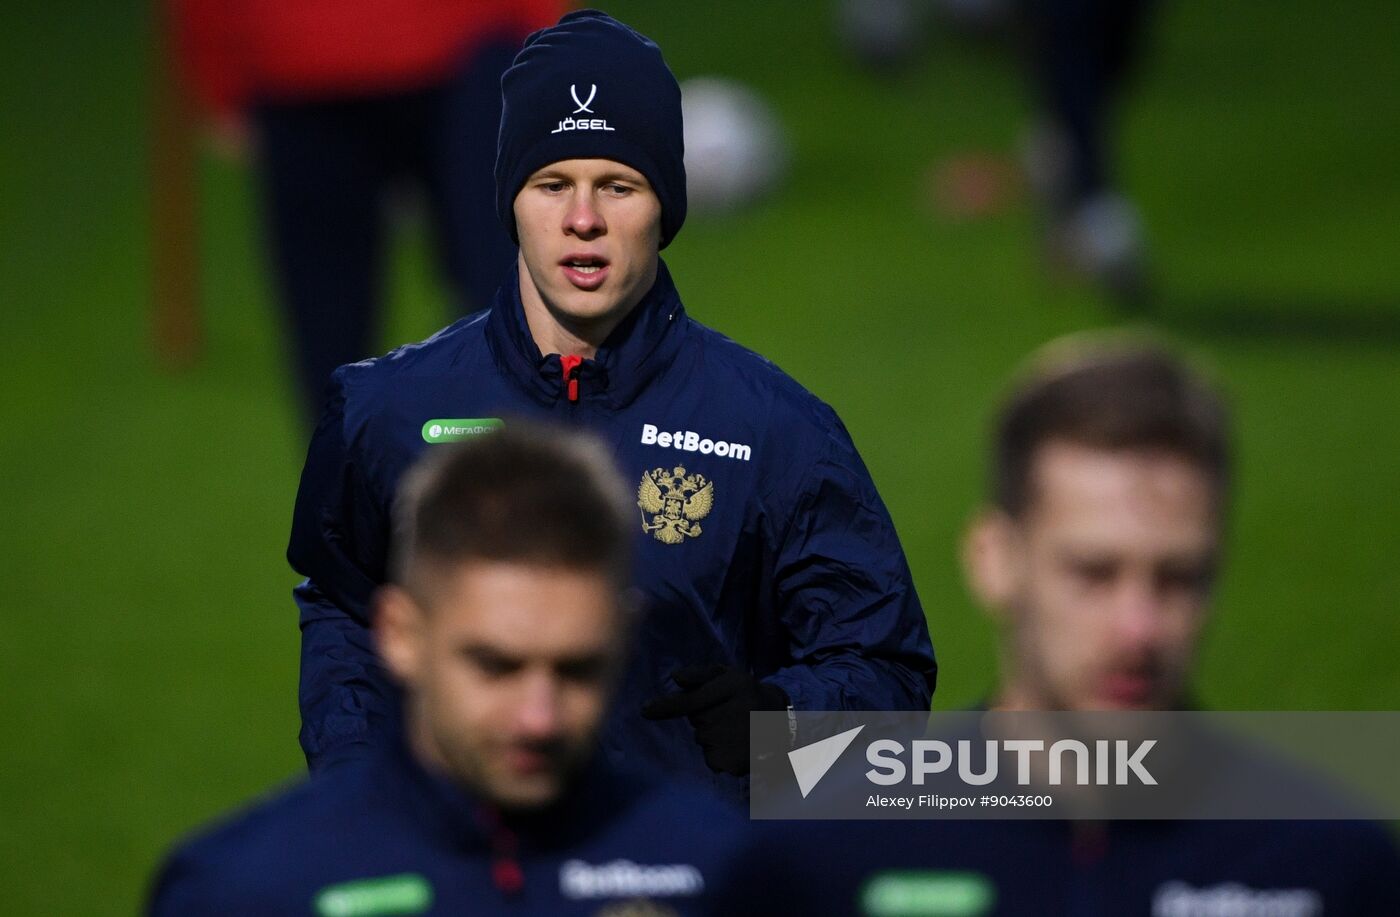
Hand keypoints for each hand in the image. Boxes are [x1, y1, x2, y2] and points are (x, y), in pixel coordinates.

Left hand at [641, 665, 788, 775]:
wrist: (784, 722)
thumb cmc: (746, 694)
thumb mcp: (728, 676)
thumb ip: (700, 675)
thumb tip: (674, 678)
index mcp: (735, 686)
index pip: (692, 700)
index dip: (666, 706)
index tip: (644, 710)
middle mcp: (739, 711)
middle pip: (696, 721)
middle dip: (705, 718)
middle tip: (727, 713)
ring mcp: (741, 739)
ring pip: (702, 740)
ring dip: (711, 736)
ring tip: (734, 730)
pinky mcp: (741, 762)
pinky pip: (711, 759)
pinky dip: (718, 755)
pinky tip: (736, 746)